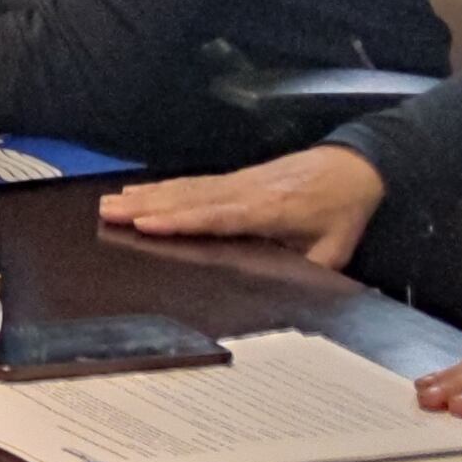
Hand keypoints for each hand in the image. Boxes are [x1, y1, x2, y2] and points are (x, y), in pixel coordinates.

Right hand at [98, 147, 389, 268]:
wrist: (354, 167)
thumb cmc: (342, 211)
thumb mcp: (334, 250)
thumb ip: (305, 270)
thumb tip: (282, 294)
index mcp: (269, 212)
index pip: (216, 217)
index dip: (180, 221)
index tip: (145, 224)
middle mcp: (245, 192)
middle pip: (189, 199)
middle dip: (146, 205)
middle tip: (107, 211)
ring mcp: (238, 182)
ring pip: (185, 188)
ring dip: (146, 195)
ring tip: (110, 202)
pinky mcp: (236, 178)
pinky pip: (193, 183)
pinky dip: (163, 187)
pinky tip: (141, 191)